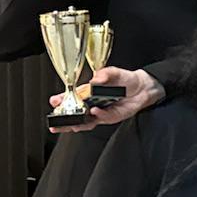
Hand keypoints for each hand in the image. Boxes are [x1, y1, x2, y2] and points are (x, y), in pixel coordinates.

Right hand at [49, 69, 164, 131]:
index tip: (54, 101)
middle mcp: (92, 104)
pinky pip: (103, 118)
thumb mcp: (112, 73)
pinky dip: (98, 116)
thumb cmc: (124, 80)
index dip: (61, 100)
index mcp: (87, 92)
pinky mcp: (112, 117)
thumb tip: (95, 80)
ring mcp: (101, 112)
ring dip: (78, 123)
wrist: (142, 87)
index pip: (71, 98)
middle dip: (64, 119)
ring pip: (86, 121)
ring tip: (72, 123)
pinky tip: (94, 112)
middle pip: (75, 113)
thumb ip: (103, 74)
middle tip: (56, 122)